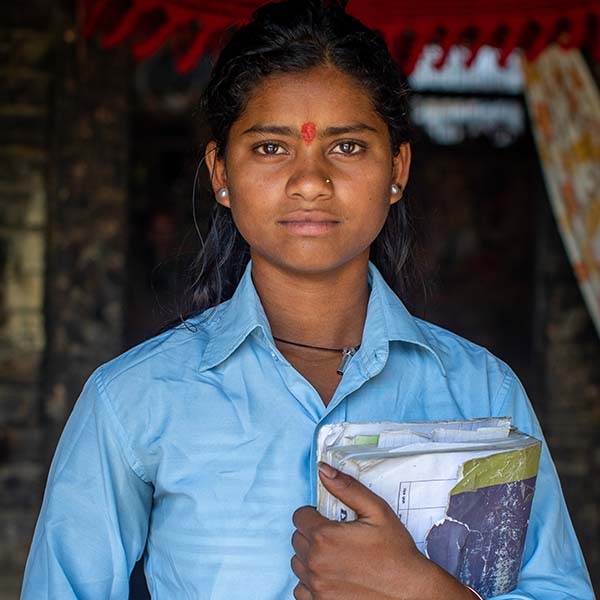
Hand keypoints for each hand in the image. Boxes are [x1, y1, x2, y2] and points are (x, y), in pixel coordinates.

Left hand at [291, 462, 475, 599]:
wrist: (411, 593)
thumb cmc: (396, 552)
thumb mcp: (376, 511)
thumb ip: (346, 487)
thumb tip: (323, 469)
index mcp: (324, 537)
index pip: (299, 516)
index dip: (314, 515)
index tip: (330, 520)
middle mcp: (315, 563)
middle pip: (297, 539)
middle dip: (313, 534)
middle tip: (337, 538)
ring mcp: (316, 588)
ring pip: (298, 564)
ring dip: (310, 558)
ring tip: (336, 557)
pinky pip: (301, 589)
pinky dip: (312, 582)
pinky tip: (332, 577)